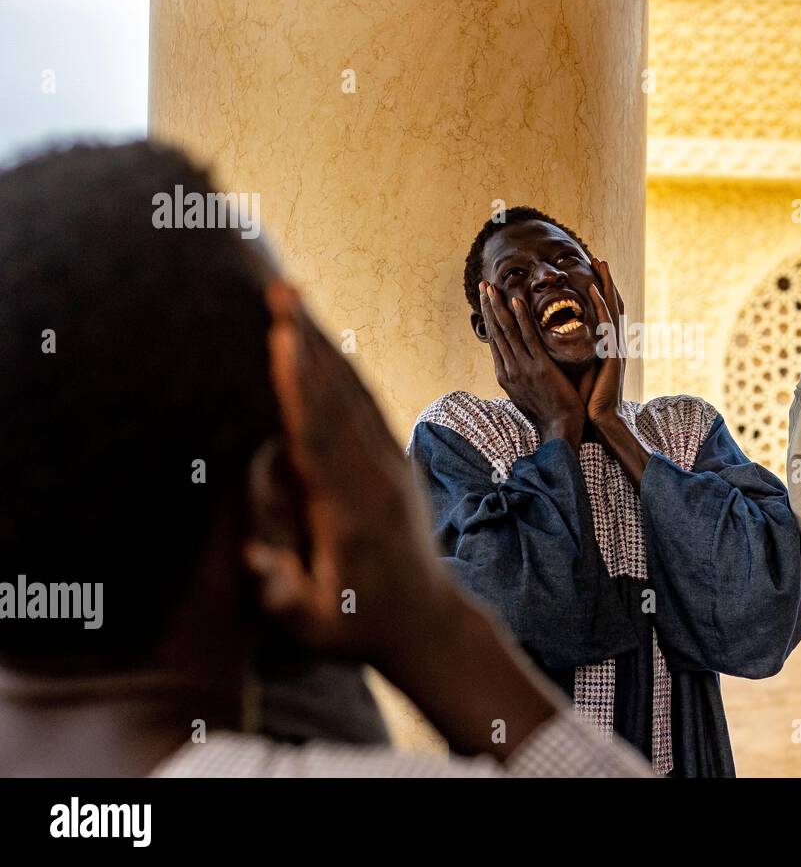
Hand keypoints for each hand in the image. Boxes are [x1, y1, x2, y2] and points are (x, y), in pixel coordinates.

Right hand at [245, 282, 460, 668]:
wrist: (430, 623)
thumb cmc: (360, 629)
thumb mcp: (316, 626)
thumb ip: (285, 594)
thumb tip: (255, 555)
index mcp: (353, 509)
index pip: (319, 434)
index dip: (300, 383)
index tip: (283, 336)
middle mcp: (376, 476)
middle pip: (338, 396)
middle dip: (308, 339)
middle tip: (280, 288)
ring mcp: (390, 465)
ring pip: (354, 392)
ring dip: (324, 343)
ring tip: (295, 298)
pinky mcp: (395, 463)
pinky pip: (367, 406)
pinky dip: (343, 370)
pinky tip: (324, 344)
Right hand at [479, 281, 585, 447]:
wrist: (561, 430)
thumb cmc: (549, 414)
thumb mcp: (527, 395)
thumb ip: (521, 377)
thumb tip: (519, 364)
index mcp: (506, 375)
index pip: (495, 341)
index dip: (489, 318)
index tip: (487, 300)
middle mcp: (509, 370)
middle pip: (496, 332)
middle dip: (489, 306)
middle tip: (483, 285)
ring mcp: (522, 368)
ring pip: (507, 331)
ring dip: (498, 306)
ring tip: (492, 287)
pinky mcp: (539, 368)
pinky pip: (528, 338)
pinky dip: (521, 318)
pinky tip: (515, 301)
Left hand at [586, 258, 625, 428]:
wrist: (598, 421)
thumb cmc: (584, 401)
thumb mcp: (576, 371)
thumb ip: (570, 355)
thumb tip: (549, 342)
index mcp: (604, 347)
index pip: (603, 312)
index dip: (600, 292)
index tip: (592, 272)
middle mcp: (611, 343)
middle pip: (610, 304)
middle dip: (606, 281)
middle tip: (600, 258)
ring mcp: (614, 347)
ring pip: (611, 308)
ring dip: (606, 284)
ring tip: (601, 262)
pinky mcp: (612, 354)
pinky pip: (606, 324)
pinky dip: (601, 305)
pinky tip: (594, 289)